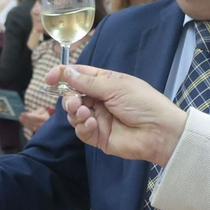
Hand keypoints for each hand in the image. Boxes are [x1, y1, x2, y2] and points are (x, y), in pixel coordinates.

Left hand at [17, 105, 52, 134]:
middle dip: (25, 119)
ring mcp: (41, 129)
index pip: (34, 117)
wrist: (50, 122)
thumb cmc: (45, 115)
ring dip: (25, 123)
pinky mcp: (38, 131)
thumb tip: (30, 114)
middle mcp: (42, 124)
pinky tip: (23, 123)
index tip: (22, 113)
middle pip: (32, 122)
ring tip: (20, 119)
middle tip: (20, 117)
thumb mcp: (43, 110)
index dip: (28, 116)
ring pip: (31, 126)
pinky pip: (31, 129)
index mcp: (44, 118)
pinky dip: (27, 125)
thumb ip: (37, 111)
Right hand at [50, 64, 186, 165]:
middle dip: (68, 98)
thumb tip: (66, 72)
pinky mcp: (98, 137)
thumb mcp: (115, 87)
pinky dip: (83, 126)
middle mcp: (100, 100)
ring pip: (74, 114)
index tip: (49, 78)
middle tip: (74, 102)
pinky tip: (92, 123)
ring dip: (75, 112)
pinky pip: (81, 131)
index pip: (79, 76)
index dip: (63, 75)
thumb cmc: (143, 103)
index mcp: (106, 83)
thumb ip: (88, 82)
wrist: (159, 132)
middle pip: (72, 96)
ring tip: (84, 113)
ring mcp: (98, 119)